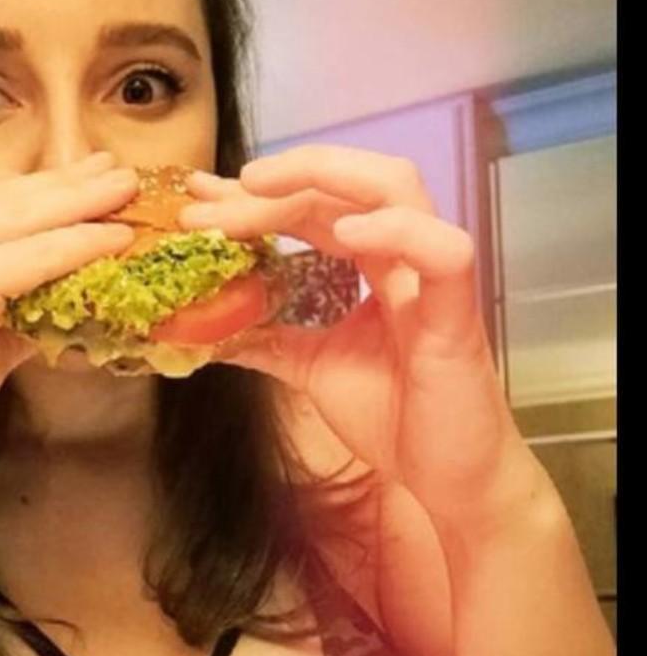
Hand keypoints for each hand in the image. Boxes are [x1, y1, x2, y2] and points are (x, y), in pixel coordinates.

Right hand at [0, 154, 137, 499]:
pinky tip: (115, 241)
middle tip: (116, 169)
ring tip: (129, 190)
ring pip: (19, 216)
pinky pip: (32, 255)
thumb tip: (67, 274)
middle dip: (63, 180)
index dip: (23, 179)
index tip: (74, 174)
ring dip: (82, 202)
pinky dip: (80, 246)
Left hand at [180, 147, 532, 524]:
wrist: (446, 478)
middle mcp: (405, 257)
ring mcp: (432, 280)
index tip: (200, 198)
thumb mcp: (314, 370)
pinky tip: (346, 233)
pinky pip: (442, 251)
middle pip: (349, 183)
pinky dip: (396, 231)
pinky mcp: (457, 314)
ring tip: (260, 186)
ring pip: (396, 189)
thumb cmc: (397, 420)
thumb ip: (273, 341)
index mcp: (375, 264)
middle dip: (279, 178)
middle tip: (213, 194)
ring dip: (326, 177)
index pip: (316, 207)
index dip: (259, 198)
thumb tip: (214, 331)